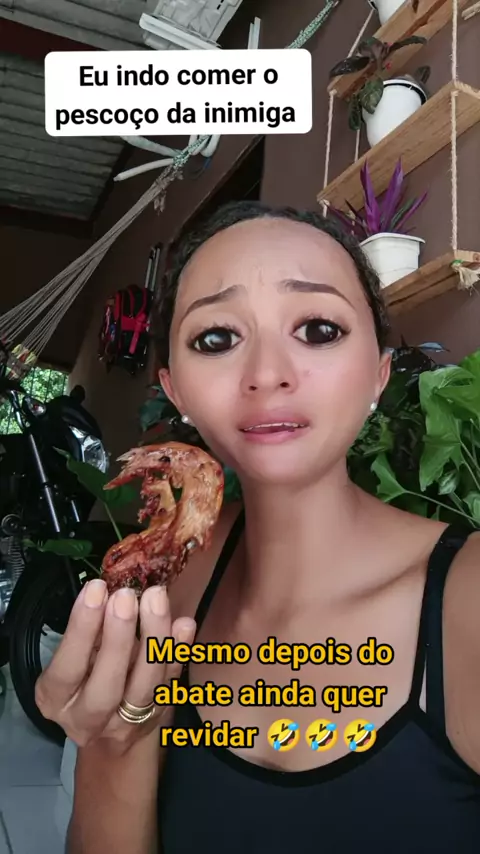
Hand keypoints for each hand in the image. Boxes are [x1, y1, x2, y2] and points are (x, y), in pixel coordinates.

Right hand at [35, 579, 194, 752]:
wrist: (106, 728)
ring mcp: (125, 725)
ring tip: (156, 600)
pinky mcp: (156, 719)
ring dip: (154, 640)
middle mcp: (87, 720)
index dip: (82, 629)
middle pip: (106, 687)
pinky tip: (184, 625)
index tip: (97, 590)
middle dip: (118, 639)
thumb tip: (109, 593)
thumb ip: (89, 633)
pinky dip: (179, 654)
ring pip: (145, 689)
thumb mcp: (74, 658)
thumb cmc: (84, 677)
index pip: (67, 668)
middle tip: (126, 597)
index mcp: (56, 699)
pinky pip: (171, 686)